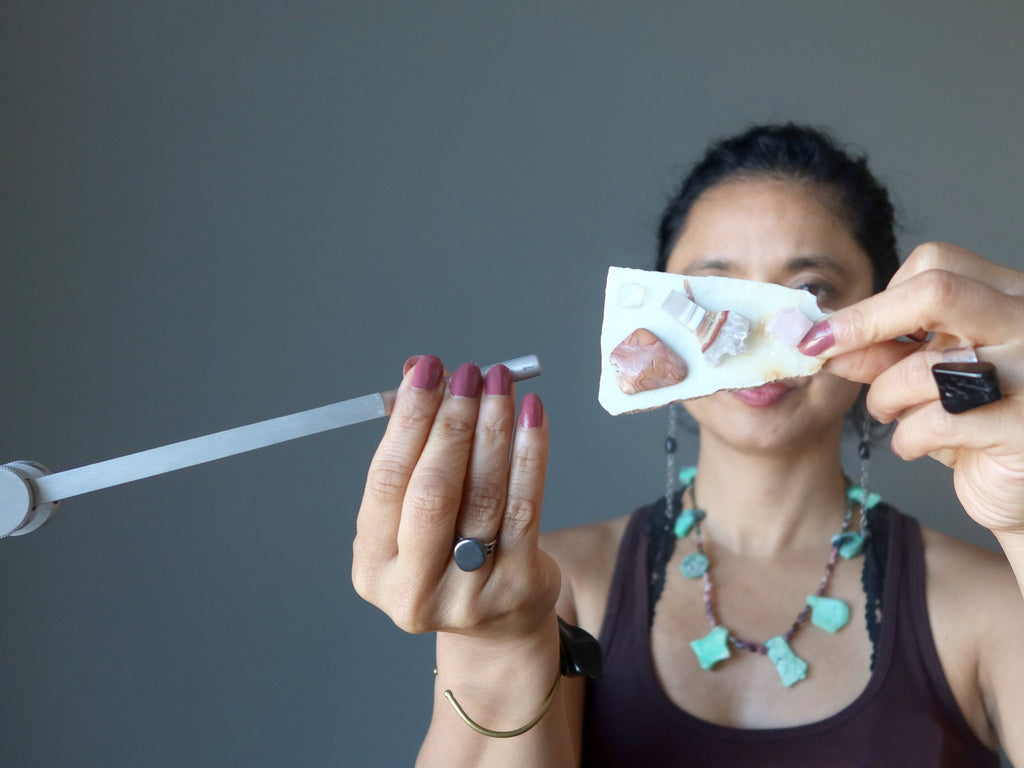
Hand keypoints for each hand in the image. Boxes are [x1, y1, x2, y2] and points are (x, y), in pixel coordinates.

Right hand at [352, 355, 558, 643]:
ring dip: (493, 427)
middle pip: (433, 490)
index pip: (386, 480)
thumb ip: (411, 446)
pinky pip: (525, 506)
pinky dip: (529, 453)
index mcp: (373, 565)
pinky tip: (531, 415)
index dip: (408, 420)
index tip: (426, 371)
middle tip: (467, 374)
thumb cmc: (447, 549)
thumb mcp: (412, 511)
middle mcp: (413, 587)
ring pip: (484, 494)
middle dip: (452, 422)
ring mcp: (468, 592)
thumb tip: (418, 373)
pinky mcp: (517, 584)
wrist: (496, 621)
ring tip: (500, 383)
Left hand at [801, 243, 1023, 536]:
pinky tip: (914, 444)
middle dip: (864, 324)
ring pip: (926, 365)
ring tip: (888, 413)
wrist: (1021, 486)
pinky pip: (939, 421)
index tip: (831, 331)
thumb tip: (818, 337)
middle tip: (823, 352)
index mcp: (1007, 296)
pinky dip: (907, 437)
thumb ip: (877, 353)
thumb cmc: (973, 422)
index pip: (936, 262)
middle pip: (935, 291)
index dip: (876, 296)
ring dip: (884, 396)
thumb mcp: (919, 378)